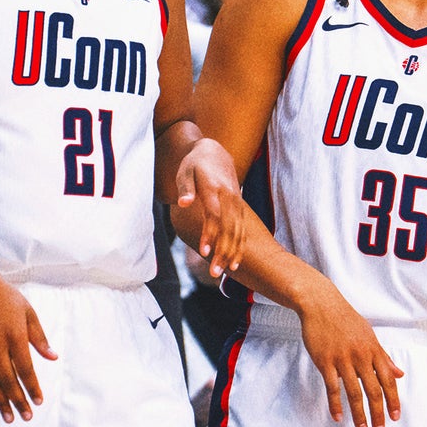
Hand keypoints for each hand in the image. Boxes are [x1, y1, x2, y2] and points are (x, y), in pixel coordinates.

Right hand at [0, 272, 56, 422]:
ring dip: (1, 402)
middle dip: (18, 400)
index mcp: (15, 333)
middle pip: (8, 379)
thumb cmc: (5, 297)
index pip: (25, 368)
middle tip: (26, 417)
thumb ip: (39, 337)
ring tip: (9, 418)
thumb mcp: (28, 311)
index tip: (39, 401)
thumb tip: (53, 358)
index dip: (32, 387)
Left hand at [175, 138, 246, 277]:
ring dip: (232, 253)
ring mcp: (237, 203)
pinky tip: (235, 264)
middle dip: (222, 251)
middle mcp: (229, 197)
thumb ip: (185, 188)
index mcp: (215, 188)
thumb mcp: (185, 171)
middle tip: (214, 273)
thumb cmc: (194, 164)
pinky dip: (240, 247)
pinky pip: (242, 231)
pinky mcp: (240, 208)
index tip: (204, 252)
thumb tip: (183, 203)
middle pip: (229, 228)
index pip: (214, 215)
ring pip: (238, 232)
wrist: (214, 152)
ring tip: (223, 273)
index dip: (210, 234)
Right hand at [298, 287, 402, 426]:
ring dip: (359, 414)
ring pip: (354, 392)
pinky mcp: (325, 361)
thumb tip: (399, 373)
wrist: (320, 304)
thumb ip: (383, 356)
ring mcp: (342, 359)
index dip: (393, 400)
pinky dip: (335, 404)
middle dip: (378, 413)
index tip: (395, 417)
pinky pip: (332, 387)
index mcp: (373, 349)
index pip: (388, 380)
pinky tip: (338, 417)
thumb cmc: (345, 319)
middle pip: (373, 390)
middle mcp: (361, 356)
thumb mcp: (369, 335)